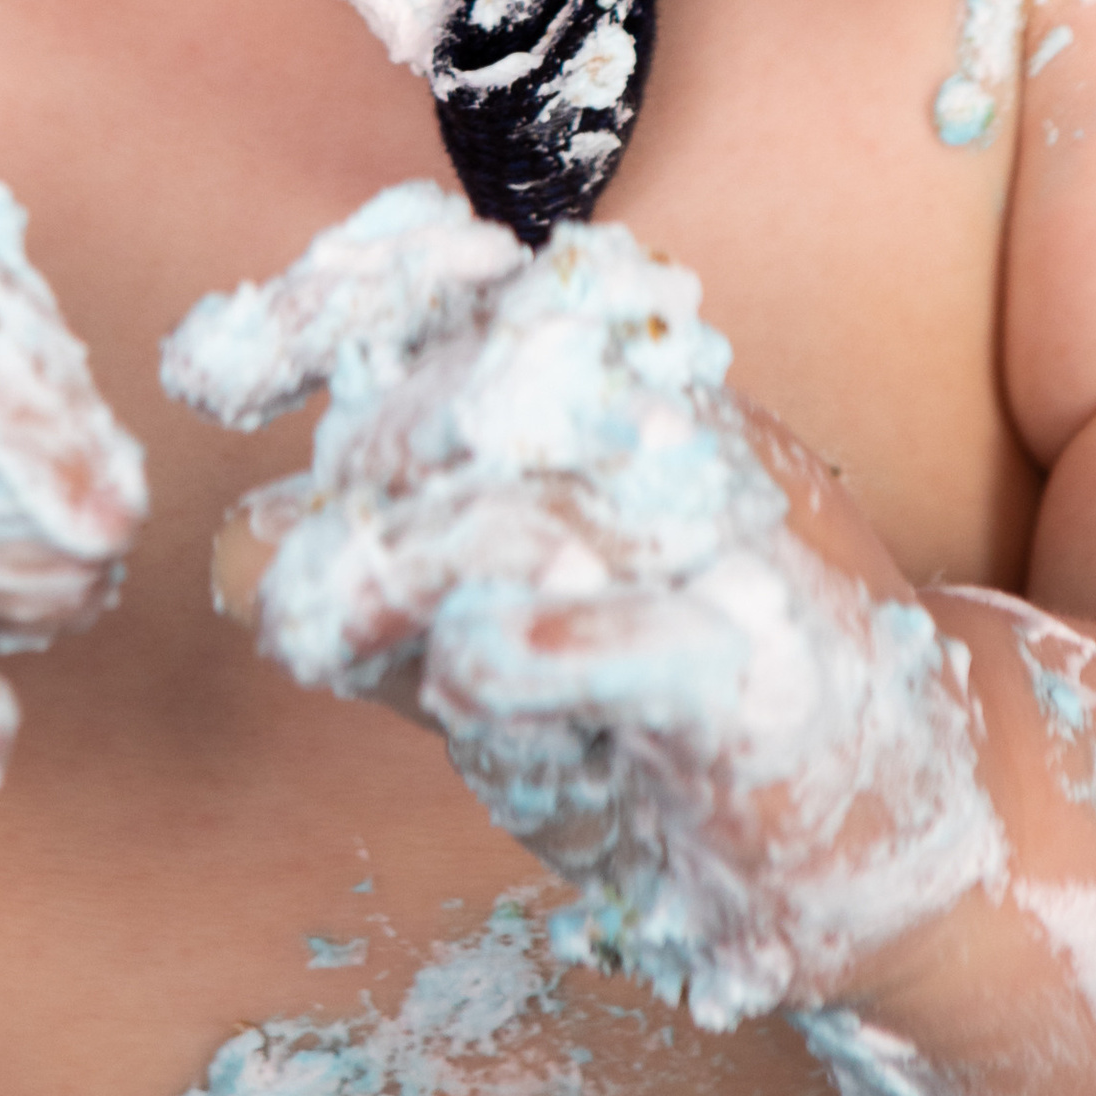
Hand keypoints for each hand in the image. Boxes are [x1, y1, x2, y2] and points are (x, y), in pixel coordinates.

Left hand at [166, 183, 1001, 1030]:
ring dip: (390, 575)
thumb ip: (385, 574)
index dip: (322, 297)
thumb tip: (240, 549)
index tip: (205, 375)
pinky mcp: (761, 669)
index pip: (442, 274)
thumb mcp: (503, 621)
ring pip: (509, 509)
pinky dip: (530, 648)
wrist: (890, 820)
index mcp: (595, 380)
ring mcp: (718, 536)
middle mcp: (658, 424)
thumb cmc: (667, 703)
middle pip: (445, 398)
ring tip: (330, 638)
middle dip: (348, 495)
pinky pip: (622, 637)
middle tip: (313, 606)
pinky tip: (477, 669)